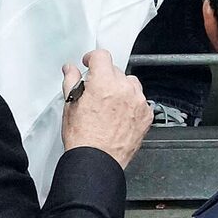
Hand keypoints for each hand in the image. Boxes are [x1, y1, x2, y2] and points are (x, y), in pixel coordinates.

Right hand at [60, 50, 153, 167]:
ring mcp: (138, 102)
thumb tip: (70, 69)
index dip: (92, 59)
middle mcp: (124, 89)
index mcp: (103, 83)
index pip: (101, 56)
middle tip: (95, 93)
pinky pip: (140, 100)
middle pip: (115, 70)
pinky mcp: (146, 115)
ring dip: (120, 88)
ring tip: (109, 105)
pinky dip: (131, 104)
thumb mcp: (70, 105)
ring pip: (130, 84)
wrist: (97, 161)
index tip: (89, 64)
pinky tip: (119, 116)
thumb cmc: (83, 138)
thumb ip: (71, 81)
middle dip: (105, 77)